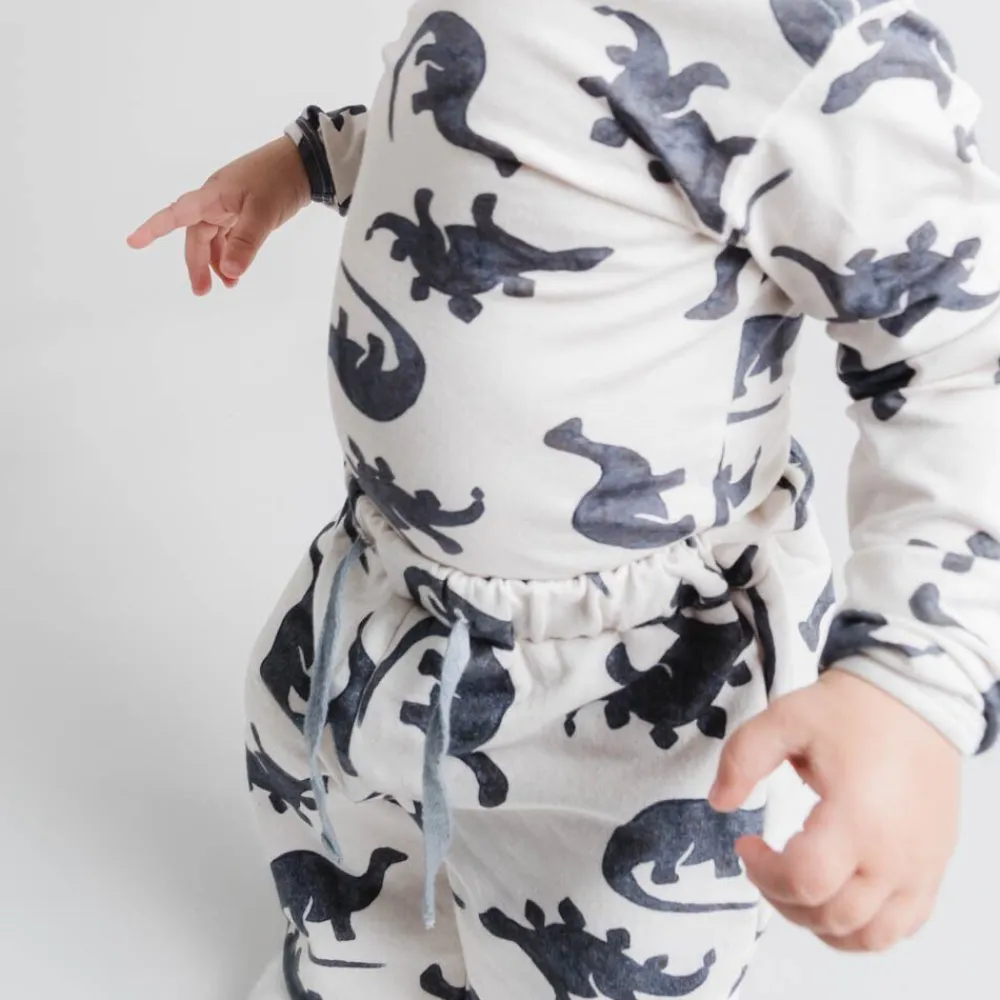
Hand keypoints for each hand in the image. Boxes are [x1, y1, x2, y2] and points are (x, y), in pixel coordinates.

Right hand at [125, 135, 311, 294]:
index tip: (133, 243)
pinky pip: (230, 235)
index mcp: (212, 196)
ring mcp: (230, 205)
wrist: (305, 162)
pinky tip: (237, 270)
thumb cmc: (280, 180)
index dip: (153, 229)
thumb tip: (227, 271)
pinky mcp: (246, 210)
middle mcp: (216, 200)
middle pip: (196, 236)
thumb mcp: (262, 213)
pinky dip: (231, 253)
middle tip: (202, 291)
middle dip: (196, 264)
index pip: (176, 215)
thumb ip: (245, 243)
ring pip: (213, 238)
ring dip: (216, 262)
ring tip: (228, 285)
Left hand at [709, 667, 961, 951]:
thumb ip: (742, 759)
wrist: (914, 700)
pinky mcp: (932, 867)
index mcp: (856, 818)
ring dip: (820, 922)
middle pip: (831, 915)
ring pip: (867, 934)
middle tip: (764, 863)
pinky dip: (863, 927)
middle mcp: (894, 855)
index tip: (745, 842)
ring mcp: (919, 867)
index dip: (762, 871)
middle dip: (782, 897)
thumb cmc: (849, 710)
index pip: (804, 880)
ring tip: (795, 883)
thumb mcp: (784, 718)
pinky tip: (835, 897)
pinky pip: (902, 926)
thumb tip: (718, 802)